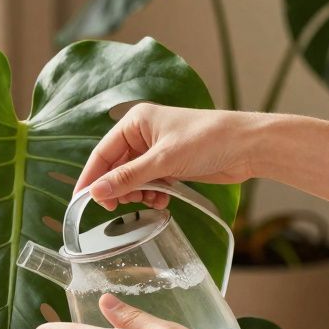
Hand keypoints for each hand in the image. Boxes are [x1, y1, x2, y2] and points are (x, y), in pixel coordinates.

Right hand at [77, 103, 271, 210]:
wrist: (248, 146)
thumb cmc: (208, 139)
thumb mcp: (163, 160)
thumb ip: (128, 178)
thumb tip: (96, 192)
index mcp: (136, 122)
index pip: (102, 153)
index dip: (91, 177)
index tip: (80, 200)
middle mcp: (143, 134)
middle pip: (116, 168)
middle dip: (118, 188)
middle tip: (119, 206)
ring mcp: (157, 150)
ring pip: (133, 179)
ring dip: (137, 194)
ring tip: (149, 200)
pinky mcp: (171, 165)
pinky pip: (150, 183)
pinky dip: (152, 194)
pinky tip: (162, 200)